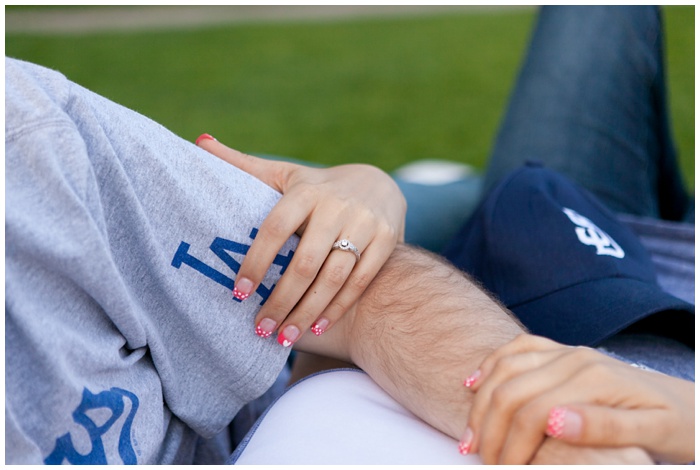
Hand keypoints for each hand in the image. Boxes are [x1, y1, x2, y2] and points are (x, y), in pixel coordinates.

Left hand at [196, 134, 405, 346]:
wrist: (380, 184)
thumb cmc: (318, 187)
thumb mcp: (285, 174)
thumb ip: (243, 165)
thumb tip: (199, 141)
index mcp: (307, 191)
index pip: (276, 229)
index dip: (256, 262)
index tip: (238, 293)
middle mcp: (337, 206)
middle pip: (305, 262)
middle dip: (281, 300)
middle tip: (260, 329)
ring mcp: (364, 224)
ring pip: (333, 277)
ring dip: (307, 311)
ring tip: (283, 337)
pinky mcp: (386, 241)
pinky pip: (359, 281)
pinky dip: (337, 307)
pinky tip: (316, 327)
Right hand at [460, 334, 693, 463]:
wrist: (691, 404)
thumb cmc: (676, 425)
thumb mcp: (652, 433)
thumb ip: (604, 427)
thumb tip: (553, 420)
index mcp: (594, 379)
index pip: (533, 412)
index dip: (511, 445)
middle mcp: (575, 358)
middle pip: (511, 389)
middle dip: (488, 428)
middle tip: (479, 461)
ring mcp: (567, 351)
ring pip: (505, 367)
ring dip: (481, 402)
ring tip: (469, 437)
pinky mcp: (562, 352)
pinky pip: (517, 349)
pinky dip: (491, 366)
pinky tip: (474, 384)